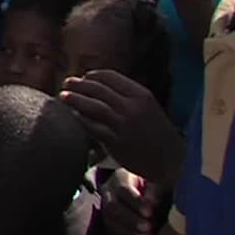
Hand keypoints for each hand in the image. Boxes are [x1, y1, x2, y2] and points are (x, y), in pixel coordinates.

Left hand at [60, 70, 184, 185]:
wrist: (171, 159)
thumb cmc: (155, 130)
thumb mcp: (146, 106)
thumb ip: (126, 94)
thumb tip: (98, 84)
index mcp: (140, 94)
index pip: (110, 77)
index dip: (93, 75)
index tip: (83, 77)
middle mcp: (132, 107)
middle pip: (98, 89)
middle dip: (79, 84)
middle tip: (67, 83)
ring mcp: (124, 124)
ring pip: (94, 106)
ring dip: (75, 99)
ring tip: (63, 96)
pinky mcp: (116, 142)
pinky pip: (93, 127)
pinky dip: (80, 120)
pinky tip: (72, 116)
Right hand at [101, 168, 158, 234]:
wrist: (141, 193)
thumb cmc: (151, 187)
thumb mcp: (154, 183)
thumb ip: (155, 191)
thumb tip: (153, 202)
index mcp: (120, 178)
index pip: (124, 190)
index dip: (136, 202)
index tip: (150, 212)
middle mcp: (108, 192)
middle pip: (112, 206)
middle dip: (130, 219)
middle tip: (148, 228)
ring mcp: (104, 207)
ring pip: (108, 220)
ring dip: (126, 231)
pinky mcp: (105, 221)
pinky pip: (107, 232)